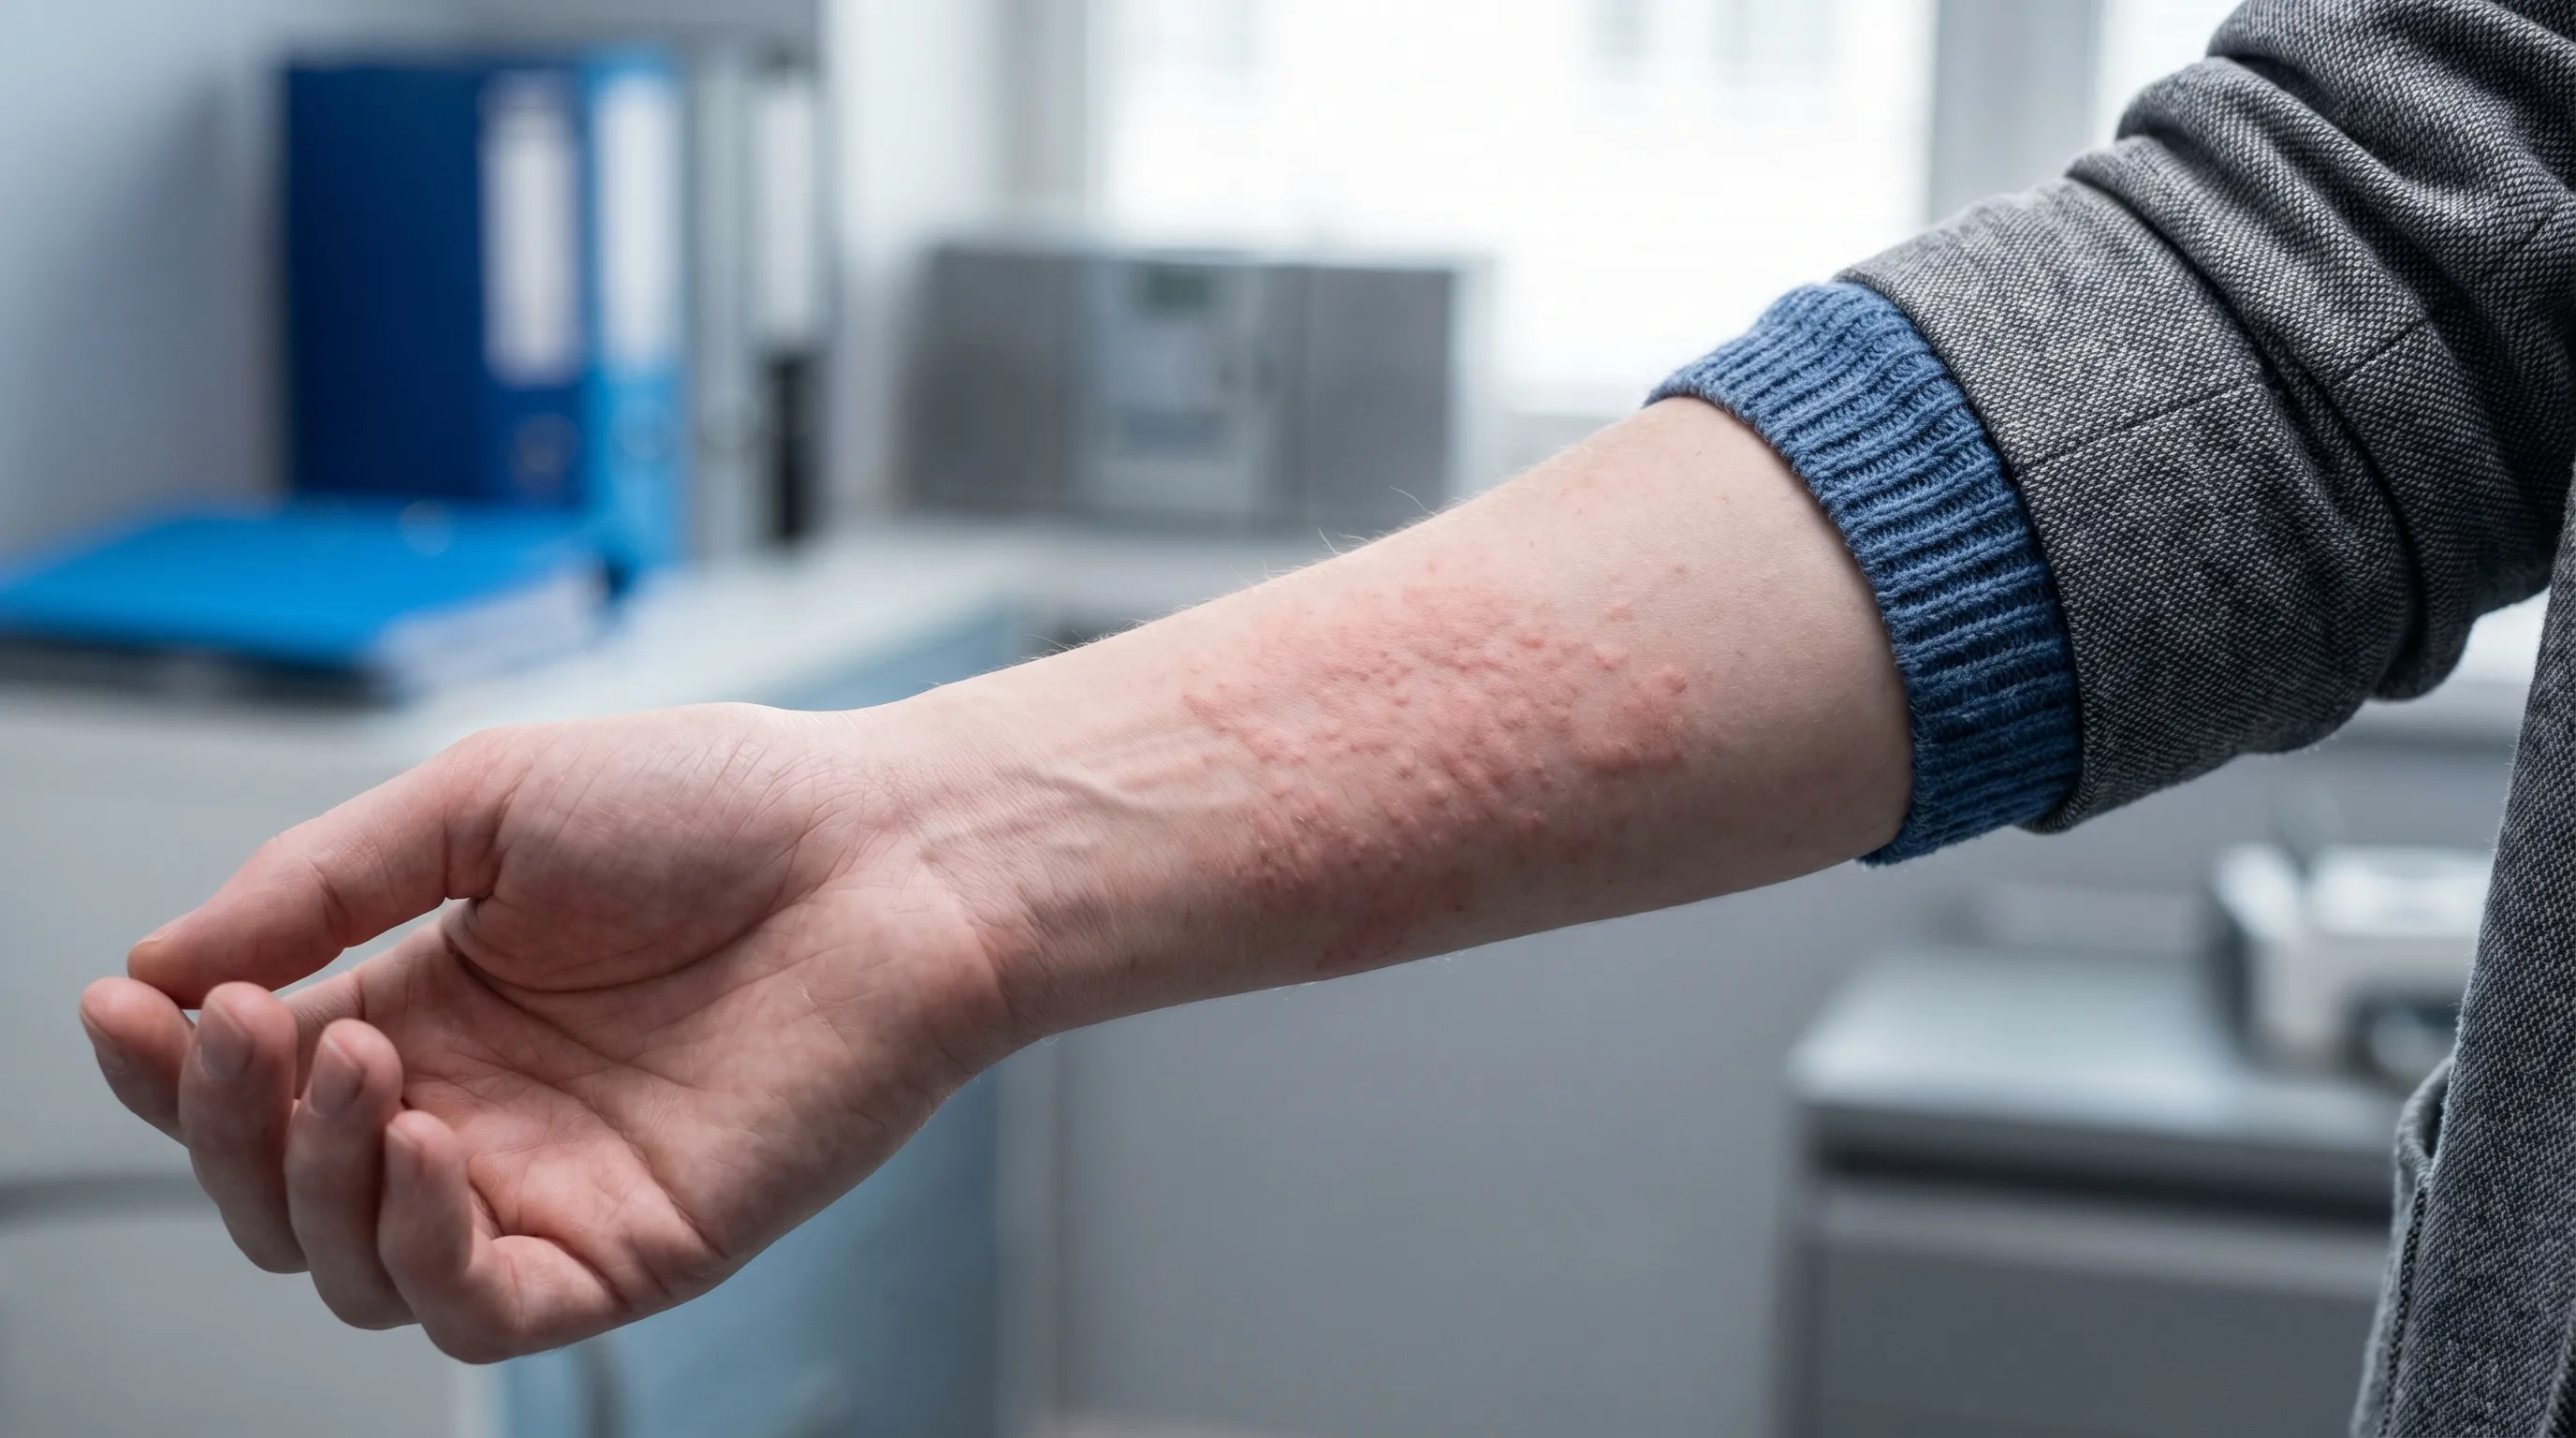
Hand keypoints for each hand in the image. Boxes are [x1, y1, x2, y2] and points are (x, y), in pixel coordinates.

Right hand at [76, 704, 1014, 1361]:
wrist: (890, 852)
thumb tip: (160, 964)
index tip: (126, 1005)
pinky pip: (479, 1308)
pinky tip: (431, 1145)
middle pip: (278, 1191)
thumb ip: (320, 884)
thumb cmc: (725, 807)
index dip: (165, 1062)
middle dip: (222, 1123)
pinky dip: (421, 1247)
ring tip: (355, 1057)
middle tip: (242, 1027)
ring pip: (355, 1266)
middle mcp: (478, 1109)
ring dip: (314, 1178)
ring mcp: (551, 1188)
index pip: (252, 1079)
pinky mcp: (631, 1248)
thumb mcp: (484, 802)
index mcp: (433, 1004)